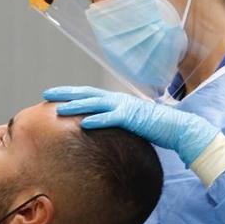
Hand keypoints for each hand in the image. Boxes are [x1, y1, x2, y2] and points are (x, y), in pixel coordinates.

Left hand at [44, 86, 218, 165]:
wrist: (178, 128)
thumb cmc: (153, 129)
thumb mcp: (128, 124)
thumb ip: (114, 124)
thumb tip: (97, 130)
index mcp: (116, 100)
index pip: (89, 94)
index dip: (70, 93)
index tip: (53, 95)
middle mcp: (118, 100)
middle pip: (87, 94)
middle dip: (66, 93)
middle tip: (46, 94)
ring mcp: (125, 107)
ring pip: (95, 104)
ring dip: (76, 106)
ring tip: (59, 109)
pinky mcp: (133, 117)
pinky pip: (112, 118)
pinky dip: (97, 119)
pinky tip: (83, 123)